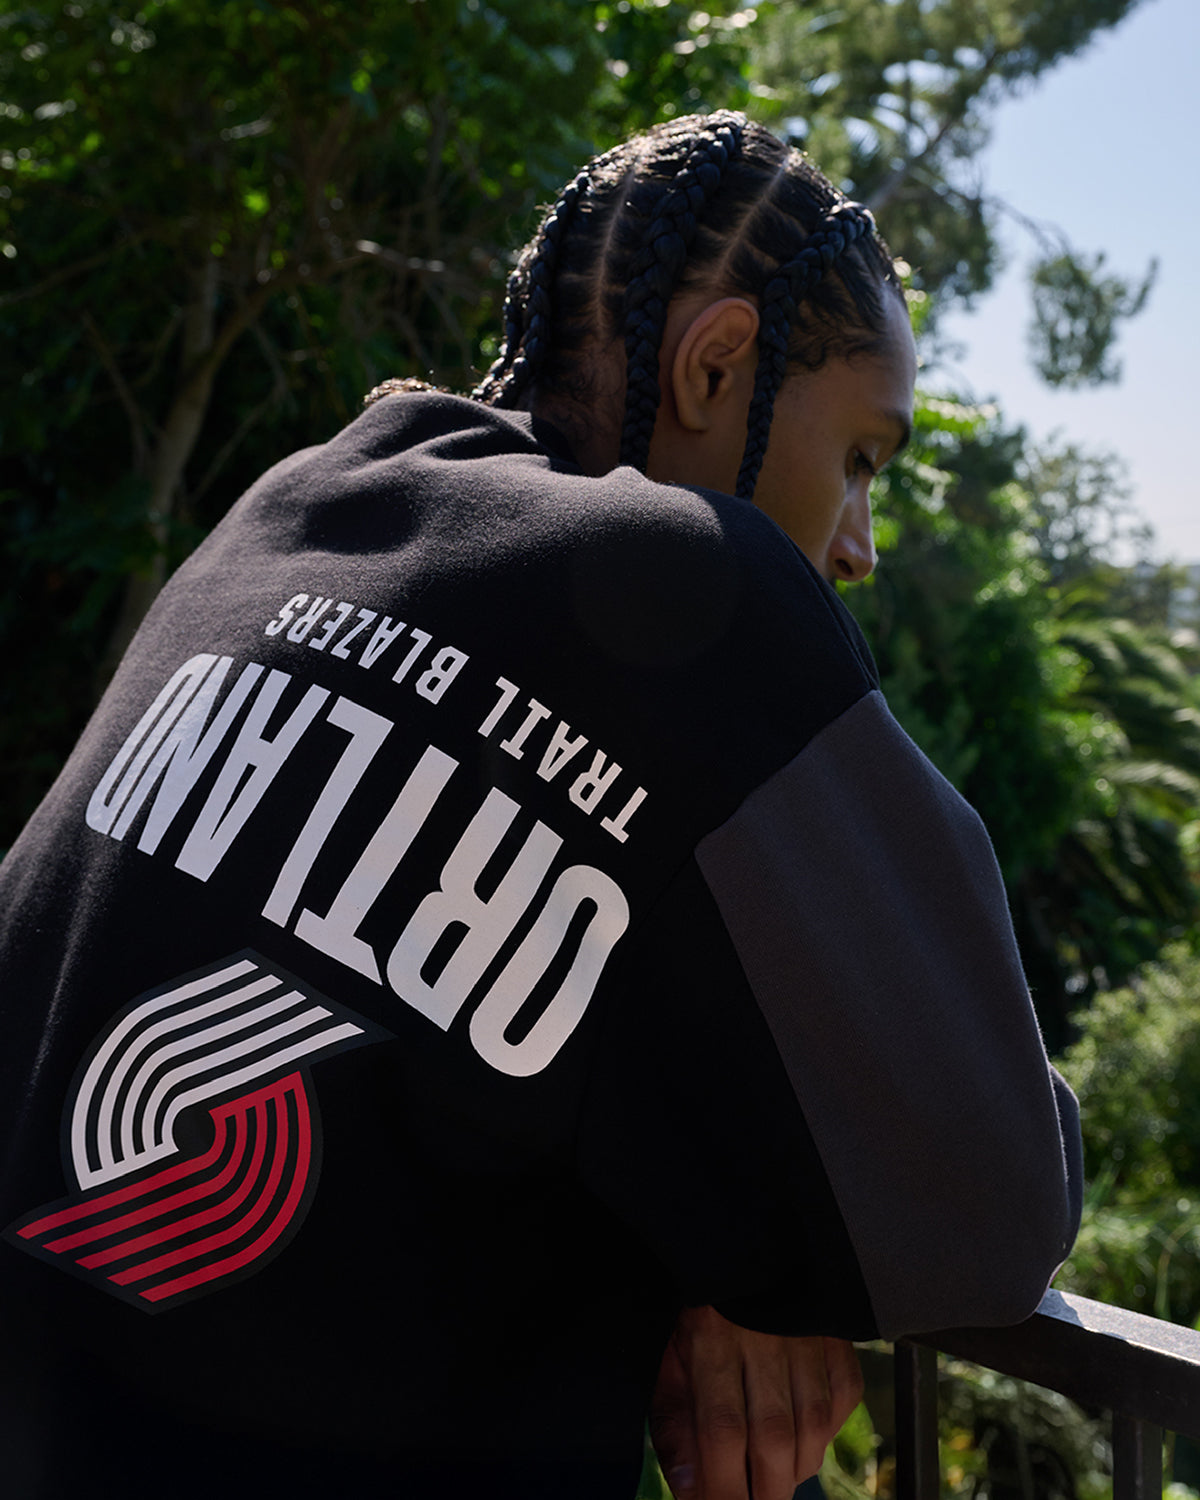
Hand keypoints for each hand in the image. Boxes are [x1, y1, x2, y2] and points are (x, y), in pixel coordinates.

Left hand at [649, 1304, 862, 1499]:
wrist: (741, 1248)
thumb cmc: (697, 1311)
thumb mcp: (668, 1359)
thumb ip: (675, 1424)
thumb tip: (689, 1490)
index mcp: (710, 1337)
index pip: (721, 1430)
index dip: (722, 1487)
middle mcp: (762, 1336)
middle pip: (774, 1436)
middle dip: (763, 1491)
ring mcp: (805, 1333)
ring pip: (812, 1425)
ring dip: (793, 1467)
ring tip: (772, 1477)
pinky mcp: (835, 1332)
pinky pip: (842, 1398)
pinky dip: (826, 1431)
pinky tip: (803, 1437)